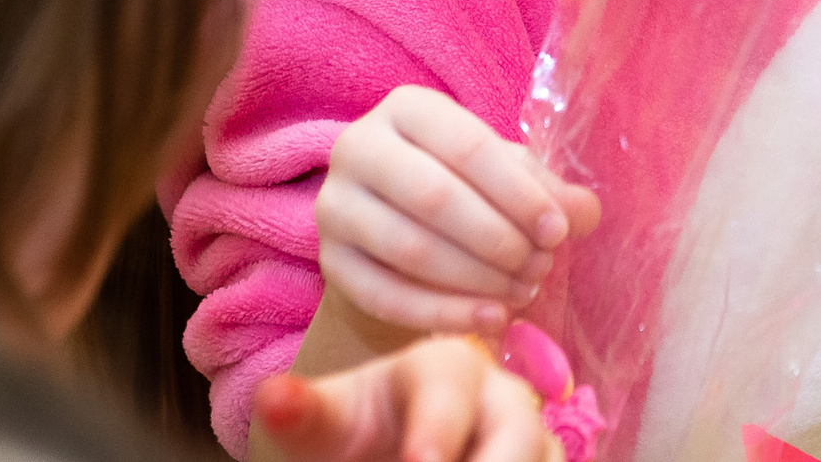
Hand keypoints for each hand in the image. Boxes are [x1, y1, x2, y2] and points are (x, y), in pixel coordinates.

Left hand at [254, 337, 561, 461]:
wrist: (391, 450)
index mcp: (445, 367)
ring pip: (547, 458)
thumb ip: (306, 413)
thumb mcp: (328, 424)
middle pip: (518, 428)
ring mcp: (534, 440)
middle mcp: (502, 397)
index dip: (436, 430)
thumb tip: (273, 399)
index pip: (448, 389)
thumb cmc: (358, 432)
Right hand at [315, 87, 598, 334]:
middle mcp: (358, 147)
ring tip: (522, 292)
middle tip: (540, 267)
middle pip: (434, 198)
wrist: (396, 224)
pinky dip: (444, 313)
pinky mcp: (330, 262)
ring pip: (409, 249)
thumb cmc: (464, 187)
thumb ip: (547, 190)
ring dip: (476, 279)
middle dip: (498, 239)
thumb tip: (584, 213)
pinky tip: (489, 319)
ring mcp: (335, 206)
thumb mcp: (506, 174)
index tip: (558, 232)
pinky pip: (386, 296)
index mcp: (407, 108)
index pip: (468, 146)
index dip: (519, 193)